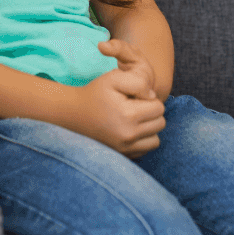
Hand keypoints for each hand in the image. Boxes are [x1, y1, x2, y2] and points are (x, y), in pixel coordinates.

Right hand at [69, 41, 164, 157]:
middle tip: (134, 106)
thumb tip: (152, 97)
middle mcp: (128, 136)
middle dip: (151, 113)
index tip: (134, 97)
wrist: (73, 114)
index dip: (149, 98)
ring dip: (149, 128)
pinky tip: (129, 130)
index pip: (159, 107)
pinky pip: (145, 150)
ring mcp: (125, 149)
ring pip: (156, 139)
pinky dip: (141, 141)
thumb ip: (139, 82)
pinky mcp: (122, 156)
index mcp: (128, 115)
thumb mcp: (114, 78)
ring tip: (134, 119)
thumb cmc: (96, 93)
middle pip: (160, 123)